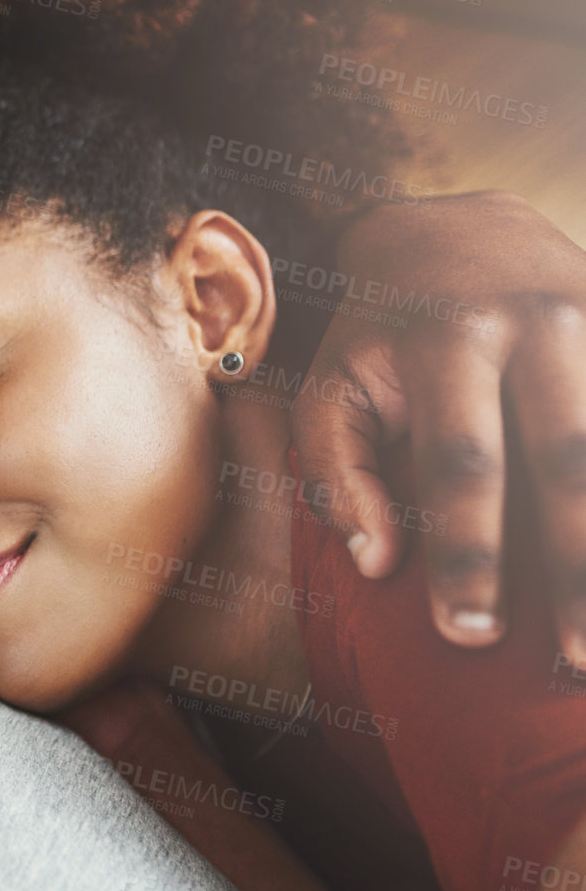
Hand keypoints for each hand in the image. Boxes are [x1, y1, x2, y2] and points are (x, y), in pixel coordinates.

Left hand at [291, 190, 585, 664]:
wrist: (456, 230)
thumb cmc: (380, 337)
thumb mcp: (329, 388)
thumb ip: (335, 475)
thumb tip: (381, 562)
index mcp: (449, 337)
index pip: (463, 462)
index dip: (468, 553)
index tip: (467, 636)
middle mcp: (543, 321)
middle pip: (572, 461)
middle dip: (577, 569)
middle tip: (574, 660)